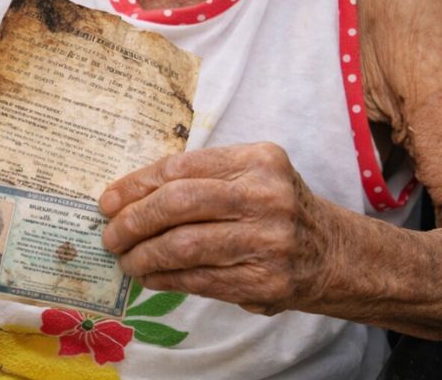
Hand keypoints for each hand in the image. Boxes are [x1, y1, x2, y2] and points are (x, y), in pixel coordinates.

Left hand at [99, 142, 334, 315]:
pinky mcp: (267, 282)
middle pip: (179, 203)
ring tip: (127, 259)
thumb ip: (201, 178)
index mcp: (258, 160)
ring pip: (185, 245)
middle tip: (110, 235)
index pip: (180, 168)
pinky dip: (166, 279)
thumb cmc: (276, 208)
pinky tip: (150, 276)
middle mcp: (266, 196)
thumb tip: (127, 197)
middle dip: (133, 220)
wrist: (334, 253)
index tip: (107, 201)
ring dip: (144, 255)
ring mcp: (269, 241)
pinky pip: (200, 279)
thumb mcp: (250, 176)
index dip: (135, 185)